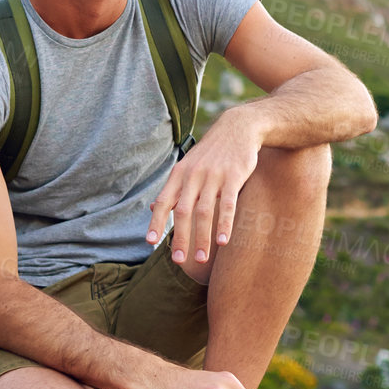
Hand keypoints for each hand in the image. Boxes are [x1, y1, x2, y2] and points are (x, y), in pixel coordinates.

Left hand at [145, 108, 260, 267]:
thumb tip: (153, 207)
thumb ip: (173, 188)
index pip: (164, 201)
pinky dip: (224, 224)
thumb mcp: (188, 166)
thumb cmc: (211, 152)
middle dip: (180, 237)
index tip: (150, 242)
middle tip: (178, 261)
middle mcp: (193, 175)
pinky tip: (223, 242)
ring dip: (202, 238)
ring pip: (205, 212)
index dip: (156, 221)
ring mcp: (214, 176)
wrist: (238, 127)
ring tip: (200, 259)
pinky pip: (228, 205)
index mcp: (179, 173)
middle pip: (183, 211)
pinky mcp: (233, 177)